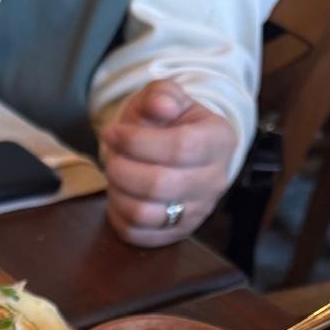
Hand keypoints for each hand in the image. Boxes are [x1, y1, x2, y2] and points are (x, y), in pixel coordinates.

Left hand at [100, 80, 237, 246]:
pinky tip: (119, 195)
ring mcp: (198, 212)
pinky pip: (138, 234)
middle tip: (109, 156)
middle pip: (159, 184)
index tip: (112, 133)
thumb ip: (160, 94)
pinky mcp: (177, 233)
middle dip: (122, 169)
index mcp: (220, 139)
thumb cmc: (168, 121)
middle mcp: (215, 180)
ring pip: (145, 214)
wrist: (176, 150)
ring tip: (114, 175)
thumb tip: (162, 106)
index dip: (138, 142)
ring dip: (118, 193)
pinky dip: (118, 215)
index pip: (180, 147)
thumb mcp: (164, 97)